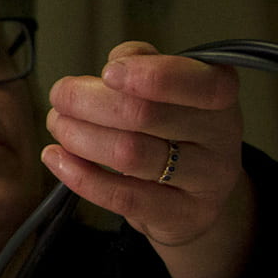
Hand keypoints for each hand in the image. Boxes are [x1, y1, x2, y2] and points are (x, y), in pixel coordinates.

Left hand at [43, 42, 242, 246]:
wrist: (194, 193)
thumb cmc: (172, 128)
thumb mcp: (168, 89)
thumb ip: (143, 64)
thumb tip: (118, 61)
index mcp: (220, 95)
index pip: (200, 83)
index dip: (150, 76)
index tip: (107, 73)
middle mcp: (221, 136)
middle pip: (145, 115)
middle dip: (88, 102)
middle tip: (60, 97)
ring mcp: (206, 180)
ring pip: (129, 154)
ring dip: (78, 136)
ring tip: (58, 125)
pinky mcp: (184, 216)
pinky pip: (123, 197)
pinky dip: (80, 176)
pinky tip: (56, 158)